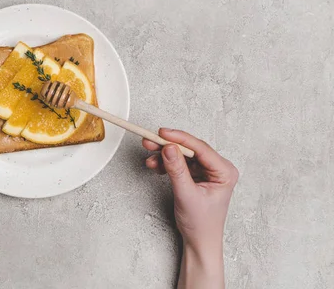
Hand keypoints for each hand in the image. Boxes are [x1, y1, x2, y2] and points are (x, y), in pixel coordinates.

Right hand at [143, 129, 237, 288]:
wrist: (199, 241)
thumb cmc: (201, 223)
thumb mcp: (187, 195)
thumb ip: (177, 170)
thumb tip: (168, 148)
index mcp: (224, 172)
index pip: (201, 148)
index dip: (180, 138)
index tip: (163, 133)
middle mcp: (217, 168)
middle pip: (190, 149)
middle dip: (169, 146)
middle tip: (151, 141)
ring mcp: (206, 171)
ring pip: (182, 155)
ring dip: (164, 155)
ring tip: (150, 158)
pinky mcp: (195, 174)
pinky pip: (179, 163)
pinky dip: (166, 163)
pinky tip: (155, 165)